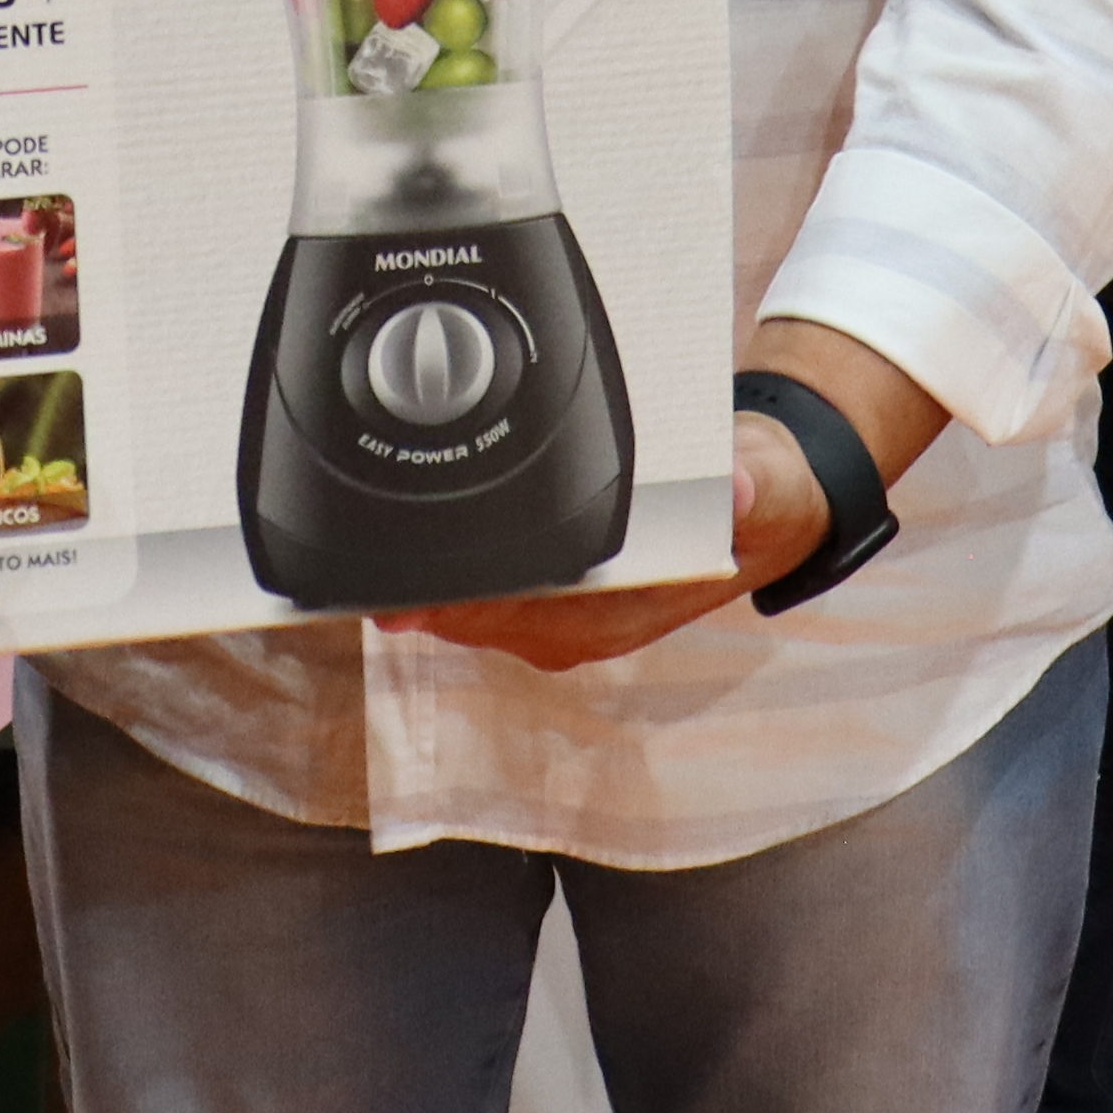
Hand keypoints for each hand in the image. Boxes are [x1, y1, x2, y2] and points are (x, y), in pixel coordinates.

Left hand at [381, 326, 929, 671]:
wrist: (766, 513)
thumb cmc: (756, 498)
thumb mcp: (764, 482)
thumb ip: (748, 485)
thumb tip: (739, 491)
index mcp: (622, 613)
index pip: (520, 612)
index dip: (456, 600)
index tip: (398, 584)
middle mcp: (580, 630)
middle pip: (474, 618)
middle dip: (413, 590)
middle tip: (347, 555)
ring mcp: (558, 622)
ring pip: (466, 613)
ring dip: (419, 585)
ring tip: (354, 550)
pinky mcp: (546, 602)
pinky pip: (478, 597)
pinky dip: (442, 574)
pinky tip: (402, 548)